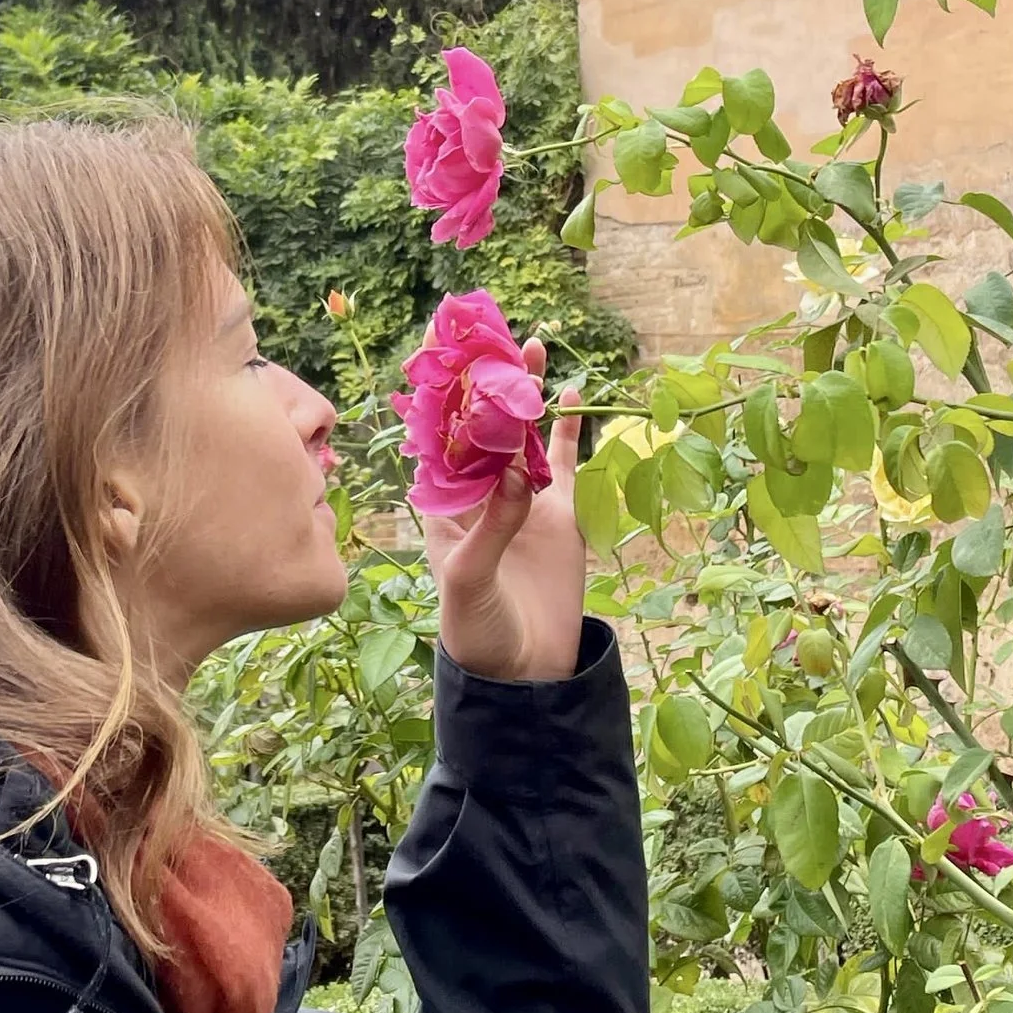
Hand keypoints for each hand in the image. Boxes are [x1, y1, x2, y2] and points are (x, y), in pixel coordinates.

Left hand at [417, 377, 586, 682]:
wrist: (524, 675)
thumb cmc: (474, 630)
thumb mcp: (469, 578)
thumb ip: (493, 525)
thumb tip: (517, 471)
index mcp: (442, 506)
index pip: (439, 440)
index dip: (443, 396)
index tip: (448, 352)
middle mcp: (479, 495)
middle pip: (483, 426)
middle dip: (489, 383)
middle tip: (499, 338)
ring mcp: (520, 501)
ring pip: (523, 435)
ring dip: (528, 394)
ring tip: (535, 349)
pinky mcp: (558, 514)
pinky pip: (563, 461)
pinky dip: (570, 428)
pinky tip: (573, 393)